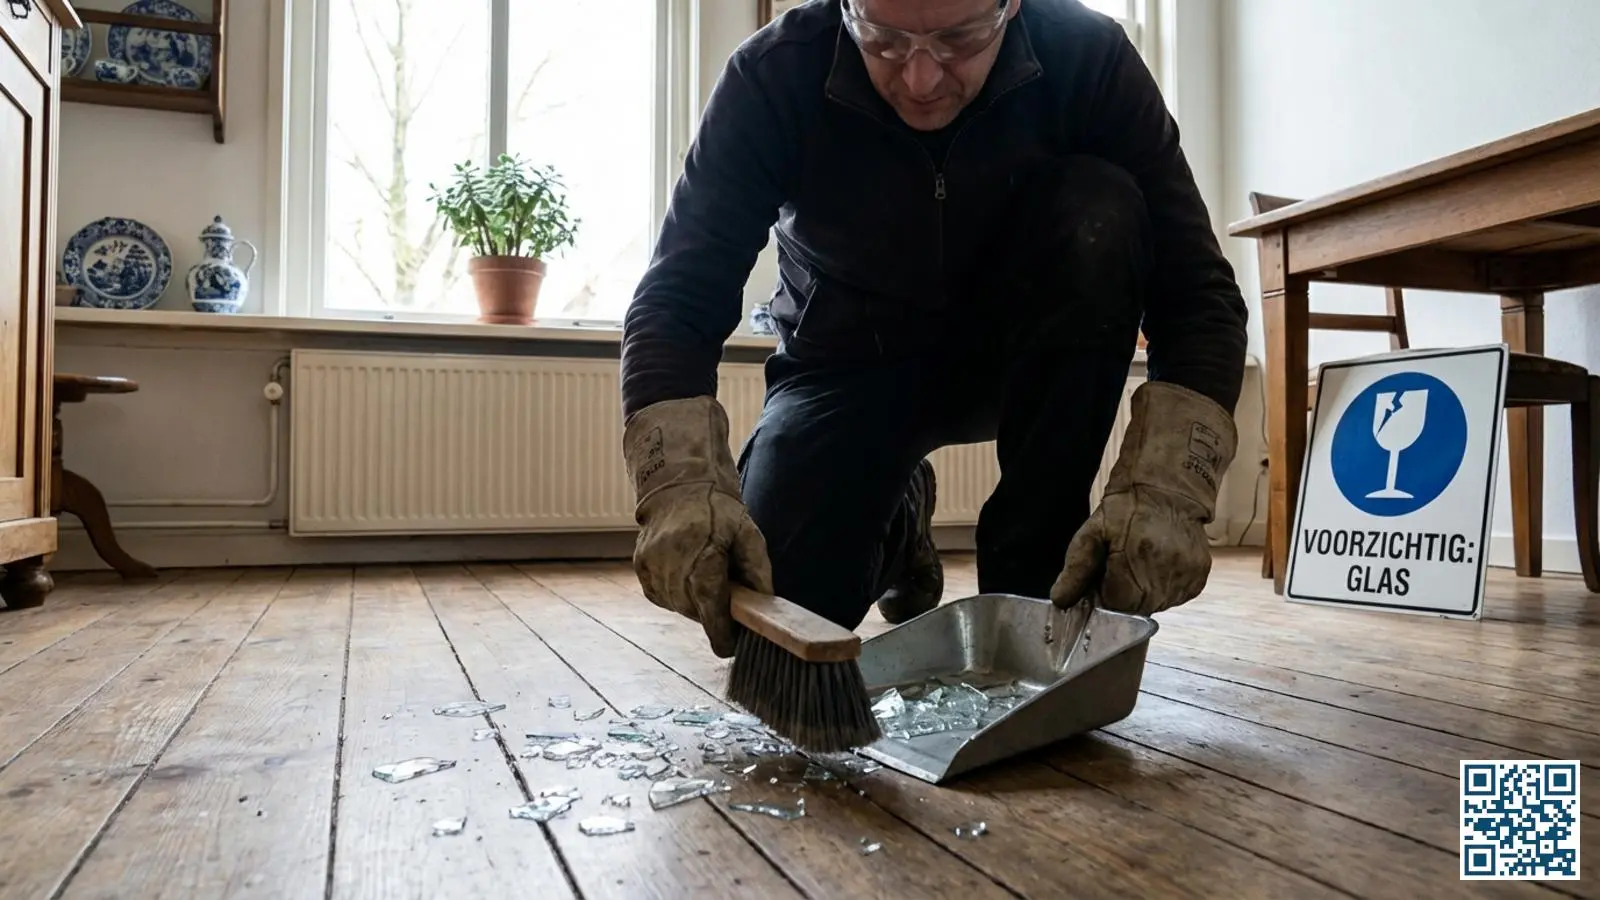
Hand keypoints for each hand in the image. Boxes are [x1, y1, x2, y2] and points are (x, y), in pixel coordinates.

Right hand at [622, 395, 773, 657]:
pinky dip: (675, 592)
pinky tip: (684, 570)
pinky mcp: (641, 567)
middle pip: (696, 612)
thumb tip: (764, 609)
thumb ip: (758, 573)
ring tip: (702, 573)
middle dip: (711, 611)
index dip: (723, 635)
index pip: (712, 613)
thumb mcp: (749, 536)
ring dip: (693, 601)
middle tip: (723, 593)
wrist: (679, 485)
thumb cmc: (719, 511)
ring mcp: (653, 567)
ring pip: (677, 606)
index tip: (729, 647)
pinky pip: (662, 595)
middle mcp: (674, 567)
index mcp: (704, 560)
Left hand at [1048, 381, 1236, 616]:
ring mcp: (1187, 575)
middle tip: (1121, 568)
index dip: (1105, 594)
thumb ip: (1076, 570)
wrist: (1167, 488)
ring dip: (1144, 593)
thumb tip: (1060, 601)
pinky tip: (1157, 566)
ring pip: (1157, 605)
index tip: (1103, 578)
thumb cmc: (1125, 509)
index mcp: (1137, 558)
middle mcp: (1167, 570)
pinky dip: (1163, 589)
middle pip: (1136, 608)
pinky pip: (1175, 597)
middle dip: (1124, 595)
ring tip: (1141, 564)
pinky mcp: (1200, 577)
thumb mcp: (1092, 533)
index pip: (1116, 605)